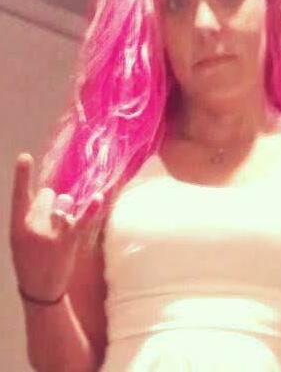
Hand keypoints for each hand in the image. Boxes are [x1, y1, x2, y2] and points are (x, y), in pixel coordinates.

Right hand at [9, 153, 102, 301]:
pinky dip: (91, 209)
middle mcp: (33, 228)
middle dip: (50, 201)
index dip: (22, 175)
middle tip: (47, 224)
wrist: (39, 289)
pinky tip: (98, 198)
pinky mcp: (69, 241)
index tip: (25, 156)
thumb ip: (32, 214)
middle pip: (47, 194)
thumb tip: (50, 192)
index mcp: (16, 226)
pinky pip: (82, 220)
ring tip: (58, 232)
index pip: (19, 195)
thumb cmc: (30, 257)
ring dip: (65, 209)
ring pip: (64, 202)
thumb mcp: (20, 237)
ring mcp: (51, 234)